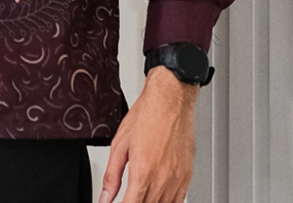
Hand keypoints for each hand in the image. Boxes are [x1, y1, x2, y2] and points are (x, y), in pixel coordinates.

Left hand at [99, 66, 198, 202]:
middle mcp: (162, 180)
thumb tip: (104, 197)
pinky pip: (178, 201)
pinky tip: (157, 198)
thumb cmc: (146, 115)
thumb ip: (111, 176)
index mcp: (142, 172)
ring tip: (141, 196)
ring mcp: (177, 180)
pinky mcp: (187, 177)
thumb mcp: (120, 144)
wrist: (170, 99)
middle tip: (128, 197)